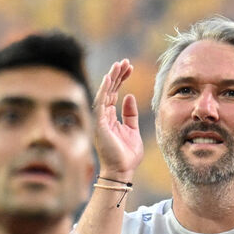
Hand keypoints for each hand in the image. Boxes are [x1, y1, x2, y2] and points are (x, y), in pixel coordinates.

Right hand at [93, 59, 143, 180]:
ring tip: (119, 65)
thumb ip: (130, 114)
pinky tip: (109, 79)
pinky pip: (101, 104)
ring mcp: (100, 120)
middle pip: (109, 90)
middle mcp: (103, 117)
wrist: (123, 171)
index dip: (121, 79)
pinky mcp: (100, 125)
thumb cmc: (127, 155)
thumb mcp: (133, 130)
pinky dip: (104, 91)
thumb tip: (130, 97)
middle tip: (125, 61)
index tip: (129, 67)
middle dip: (117, 75)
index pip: (114, 93)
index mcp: (110, 117)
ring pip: (104, 94)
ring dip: (111, 78)